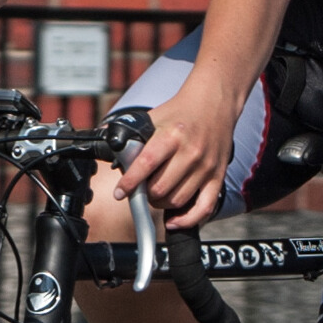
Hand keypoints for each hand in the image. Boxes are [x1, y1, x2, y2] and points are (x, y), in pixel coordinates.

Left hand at [112, 92, 233, 229]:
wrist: (214, 102)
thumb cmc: (180, 112)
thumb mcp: (153, 116)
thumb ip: (131, 132)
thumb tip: (105, 139)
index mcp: (171, 135)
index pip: (147, 164)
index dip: (130, 182)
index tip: (120, 192)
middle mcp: (190, 152)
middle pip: (161, 188)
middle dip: (145, 194)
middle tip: (141, 190)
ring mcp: (205, 166)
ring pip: (178, 200)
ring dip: (161, 204)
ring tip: (157, 195)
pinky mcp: (217, 176)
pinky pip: (203, 208)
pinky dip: (187, 219)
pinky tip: (174, 219)